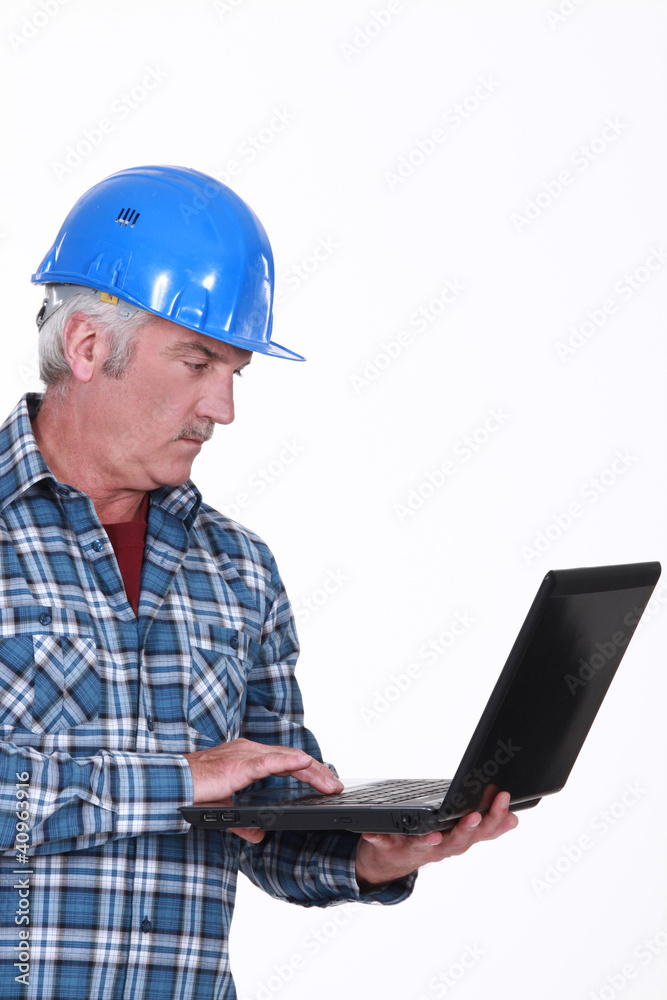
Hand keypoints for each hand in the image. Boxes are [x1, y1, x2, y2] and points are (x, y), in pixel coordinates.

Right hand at [183, 738, 342, 842]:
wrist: (169, 786)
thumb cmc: (191, 792)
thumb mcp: (224, 810)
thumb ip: (243, 821)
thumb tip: (259, 834)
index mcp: (247, 759)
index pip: (286, 762)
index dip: (308, 772)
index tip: (326, 784)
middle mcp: (249, 752)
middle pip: (292, 758)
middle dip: (318, 772)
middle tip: (336, 786)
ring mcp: (244, 756)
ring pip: (287, 758)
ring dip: (312, 770)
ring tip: (330, 783)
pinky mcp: (238, 765)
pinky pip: (269, 761)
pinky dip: (289, 761)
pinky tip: (305, 764)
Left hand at [355, 791, 517, 887]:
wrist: (391, 862)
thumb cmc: (430, 840)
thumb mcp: (460, 833)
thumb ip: (487, 826)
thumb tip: (514, 817)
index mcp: (458, 840)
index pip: (483, 831)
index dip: (496, 818)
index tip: (504, 798)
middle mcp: (440, 848)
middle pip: (459, 842)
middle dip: (469, 829)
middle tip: (476, 815)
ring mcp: (416, 850)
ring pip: (426, 847)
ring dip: (431, 842)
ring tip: (434, 834)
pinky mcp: (390, 848)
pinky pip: (384, 844)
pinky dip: (379, 839)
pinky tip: (372, 833)